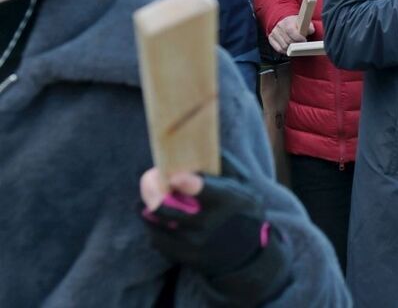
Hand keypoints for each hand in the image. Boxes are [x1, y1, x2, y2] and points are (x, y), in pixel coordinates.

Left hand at [139, 169, 271, 278]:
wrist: (248, 253)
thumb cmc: (245, 210)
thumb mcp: (245, 184)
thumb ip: (225, 164)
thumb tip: (201, 142)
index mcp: (226, 200)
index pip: (203, 191)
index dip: (187, 183)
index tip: (175, 176)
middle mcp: (208, 222)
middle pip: (165, 206)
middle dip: (151, 188)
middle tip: (148, 177)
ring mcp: (193, 242)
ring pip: (156, 221)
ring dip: (148, 206)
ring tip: (149, 196)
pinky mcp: (183, 256)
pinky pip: (156, 238)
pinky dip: (153, 225)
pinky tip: (157, 218)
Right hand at [267, 13, 310, 52]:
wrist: (286, 22)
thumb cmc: (296, 24)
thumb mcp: (304, 23)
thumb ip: (309, 27)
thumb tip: (311, 30)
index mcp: (288, 21)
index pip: (291, 31)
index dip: (299, 38)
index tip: (304, 40)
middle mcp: (279, 26)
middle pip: (288, 41)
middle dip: (296, 45)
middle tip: (301, 45)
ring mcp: (274, 32)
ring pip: (283, 46)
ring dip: (291, 49)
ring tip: (296, 46)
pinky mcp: (271, 38)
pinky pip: (278, 49)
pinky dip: (285, 51)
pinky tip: (290, 49)